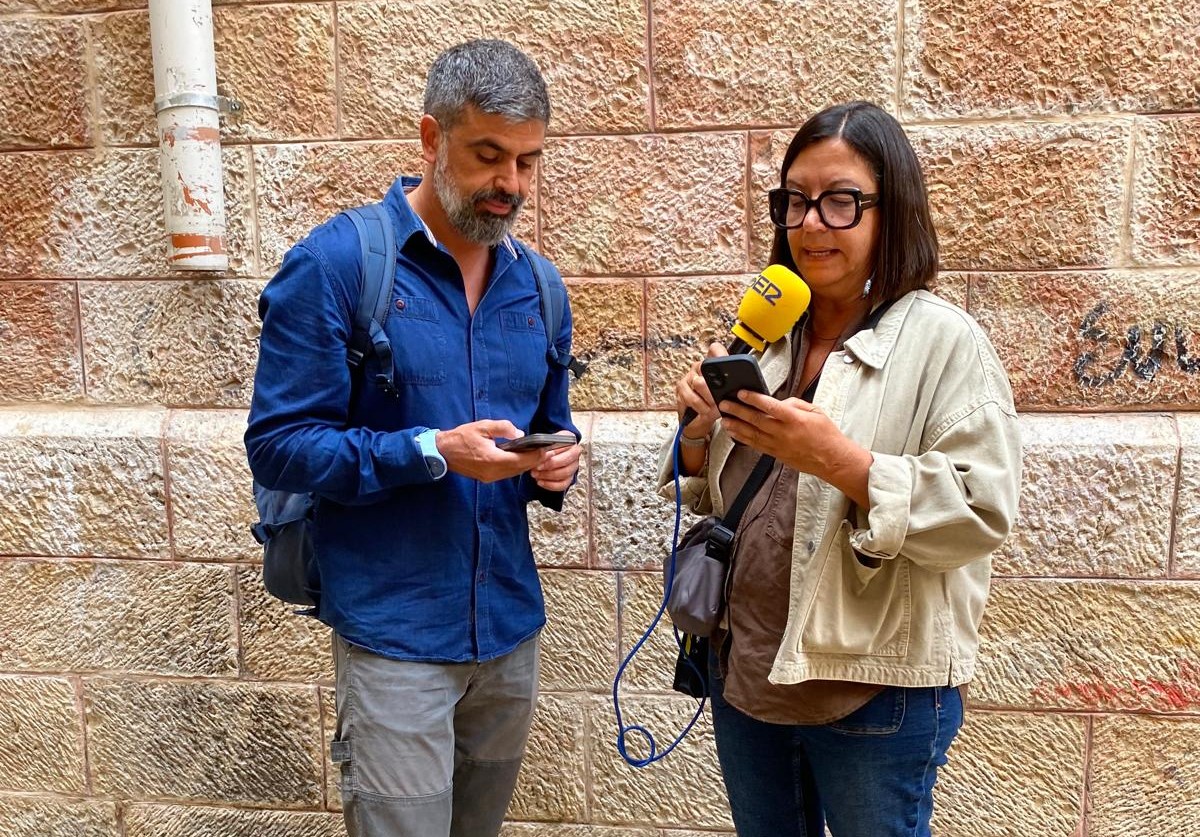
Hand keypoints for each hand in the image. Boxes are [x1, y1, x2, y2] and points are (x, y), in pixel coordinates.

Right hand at [436, 420, 542, 482]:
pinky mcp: (487, 478)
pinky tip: (521, 459)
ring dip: (526, 465)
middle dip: (534, 461)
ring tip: (536, 455)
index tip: (546, 449)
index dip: (535, 455)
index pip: (520, 460)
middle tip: (546, 452)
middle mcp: (492, 472)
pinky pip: (506, 474)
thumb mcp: (482, 426)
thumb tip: (519, 434)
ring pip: (514, 473)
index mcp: (492, 459)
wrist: (442, 453)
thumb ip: (503, 428)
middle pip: (520, 469)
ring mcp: (489, 477)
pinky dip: (516, 467)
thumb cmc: (461, 438)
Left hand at [530, 433, 582, 491]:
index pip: (566, 445)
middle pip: (567, 460)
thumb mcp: (538, 439)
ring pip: (565, 473)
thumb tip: (532, 445)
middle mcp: (574, 452)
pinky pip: (563, 484)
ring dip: (548, 475)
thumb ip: (536, 441)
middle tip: (537, 466)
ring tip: (535, 474)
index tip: (541, 455)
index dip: (554, 451)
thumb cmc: (541, 447)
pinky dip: (551, 485)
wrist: (541, 455)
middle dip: (550, 465)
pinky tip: (540, 481)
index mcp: (569, 439)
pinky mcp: (569, 478)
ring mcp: (573, 466)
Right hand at [674, 342, 729, 438]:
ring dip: (706, 399)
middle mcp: (700, 367)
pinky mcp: (681, 387)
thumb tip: (737, 389)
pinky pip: (690, 395)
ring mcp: (690, 376)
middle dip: (713, 386)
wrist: (700, 421)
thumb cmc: (715, 407)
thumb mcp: (728, 399)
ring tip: (711, 408)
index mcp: (714, 366)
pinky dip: (698, 406)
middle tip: (718, 398)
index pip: (715, 350)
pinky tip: (703, 410)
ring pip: (698, 382)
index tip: (724, 362)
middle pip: (705, 366)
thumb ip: (731, 391)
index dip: (719, 354)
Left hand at [717, 391, 872, 505]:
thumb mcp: (815, 411)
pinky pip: (756, 445)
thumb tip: (778, 402)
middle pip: (756, 420)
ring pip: (752, 434)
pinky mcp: (777, 454)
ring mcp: (779, 445)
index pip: (770, 406)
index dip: (754, 399)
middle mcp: (784, 433)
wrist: (833, 460)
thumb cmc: (826, 434)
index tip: (741, 392)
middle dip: (738, 411)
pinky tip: (735, 434)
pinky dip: (744, 439)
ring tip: (724, 419)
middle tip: (724, 404)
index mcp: (795, 419)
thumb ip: (795, 404)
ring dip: (736, 426)